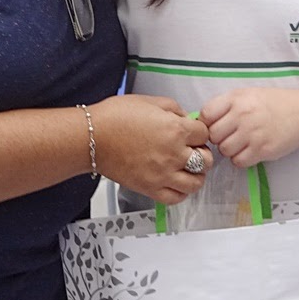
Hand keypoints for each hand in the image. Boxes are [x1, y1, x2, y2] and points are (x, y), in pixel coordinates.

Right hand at [90, 95, 212, 203]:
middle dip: (203, 154)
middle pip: (205, 160)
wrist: (92, 136)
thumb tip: (185, 118)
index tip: (192, 132)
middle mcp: (174, 154)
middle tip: (193, 151)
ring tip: (188, 169)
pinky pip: (176, 198)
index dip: (199, 132)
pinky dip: (180, 192)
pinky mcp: (150, 188)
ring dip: (196, 176)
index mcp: (176, 129)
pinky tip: (176, 182)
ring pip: (195, 183)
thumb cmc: (116, 116)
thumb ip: (174, 109)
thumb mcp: (150, 101)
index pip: (204, 134)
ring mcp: (163, 174)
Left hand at [198, 88, 298, 166]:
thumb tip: (202, 121)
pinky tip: (249, 151)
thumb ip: (226, 105)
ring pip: (224, 150)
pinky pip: (238, 161)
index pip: (206, 114)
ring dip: (230, 150)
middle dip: (219, 138)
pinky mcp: (262, 150)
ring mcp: (252, 133)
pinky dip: (241, 159)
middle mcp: (242, 115)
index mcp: (236, 98)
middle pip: (214, 135)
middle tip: (230, 135)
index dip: (207, 123)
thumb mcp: (247, 95)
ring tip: (241, 143)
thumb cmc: (272, 104)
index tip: (214, 125)